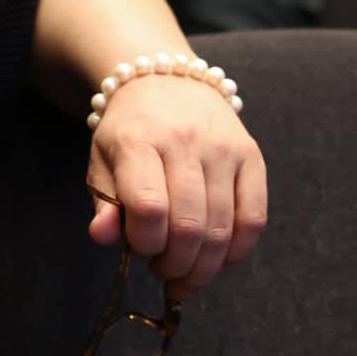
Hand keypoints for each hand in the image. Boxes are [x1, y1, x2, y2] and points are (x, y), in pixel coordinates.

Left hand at [85, 72, 265, 301]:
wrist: (168, 80)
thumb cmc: (131, 130)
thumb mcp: (103, 159)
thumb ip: (104, 202)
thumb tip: (102, 237)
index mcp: (139, 140)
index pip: (149, 207)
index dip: (145, 244)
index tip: (139, 251)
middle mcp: (185, 141)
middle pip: (189, 225)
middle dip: (176, 265)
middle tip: (163, 273)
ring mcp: (223, 147)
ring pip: (222, 227)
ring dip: (204, 267)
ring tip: (186, 275)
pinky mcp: (251, 155)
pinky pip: (254, 216)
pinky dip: (238, 250)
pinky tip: (219, 260)